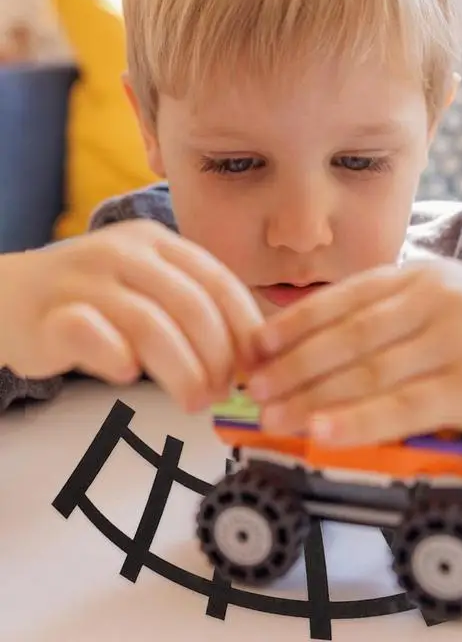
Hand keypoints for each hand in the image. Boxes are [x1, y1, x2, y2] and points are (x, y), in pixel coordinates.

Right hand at [0, 220, 262, 409]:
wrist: (10, 296)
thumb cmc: (99, 300)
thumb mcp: (152, 285)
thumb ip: (196, 305)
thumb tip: (255, 353)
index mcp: (158, 242)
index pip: (219, 282)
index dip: (245, 327)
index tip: (256, 364)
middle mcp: (125, 252)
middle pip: (192, 307)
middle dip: (217, 357)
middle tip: (222, 392)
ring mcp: (85, 280)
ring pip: (151, 325)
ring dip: (183, 371)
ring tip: (194, 401)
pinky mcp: (50, 314)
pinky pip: (93, 336)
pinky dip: (118, 360)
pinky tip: (129, 375)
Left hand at [244, 260, 461, 447]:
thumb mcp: (449, 304)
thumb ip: (394, 316)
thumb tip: (322, 349)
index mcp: (422, 274)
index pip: (343, 298)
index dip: (293, 325)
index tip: (255, 349)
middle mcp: (436, 297)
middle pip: (347, 335)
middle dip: (293, 365)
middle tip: (253, 390)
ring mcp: (456, 338)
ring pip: (368, 371)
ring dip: (312, 396)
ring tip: (273, 416)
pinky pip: (404, 405)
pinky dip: (358, 421)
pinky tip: (323, 433)